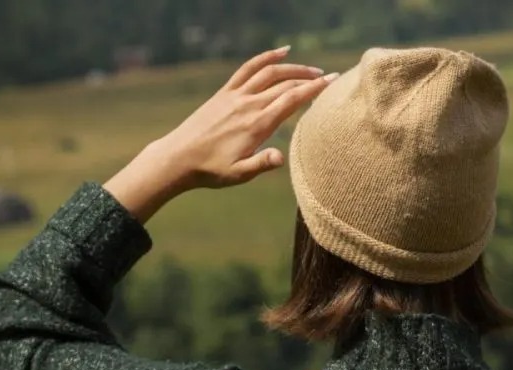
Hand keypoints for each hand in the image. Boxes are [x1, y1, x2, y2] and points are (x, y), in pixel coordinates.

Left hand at [104, 46, 338, 221]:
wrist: (179, 157)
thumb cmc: (211, 170)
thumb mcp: (239, 174)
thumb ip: (261, 164)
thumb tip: (280, 157)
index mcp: (257, 125)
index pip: (292, 100)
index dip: (314, 89)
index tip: (333, 81)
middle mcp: (249, 105)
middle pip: (285, 84)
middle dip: (309, 78)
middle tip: (329, 78)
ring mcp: (236, 96)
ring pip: (270, 73)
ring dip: (292, 67)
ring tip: (311, 69)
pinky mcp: (225, 93)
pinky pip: (248, 69)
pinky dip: (266, 58)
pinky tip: (281, 52)